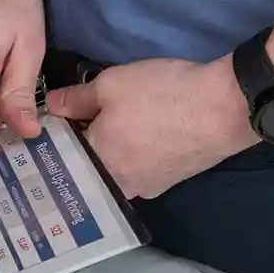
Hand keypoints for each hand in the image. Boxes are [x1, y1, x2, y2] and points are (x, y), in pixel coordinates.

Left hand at [46, 57, 253, 200]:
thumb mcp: (110, 85)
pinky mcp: (170, 182)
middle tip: (83, 118)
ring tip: (114, 124)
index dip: (59, 133)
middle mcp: (119, 184)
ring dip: (111, 151)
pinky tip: (141, 134)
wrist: (222, 108)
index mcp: (97, 162)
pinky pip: (139, 171)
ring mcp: (147, 187)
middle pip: (89, 166)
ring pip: (115, 171)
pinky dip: (134, 155)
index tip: (57, 118)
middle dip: (83, 145)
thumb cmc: (160, 94)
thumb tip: (51, 106)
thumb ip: (75, 99)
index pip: (64, 153)